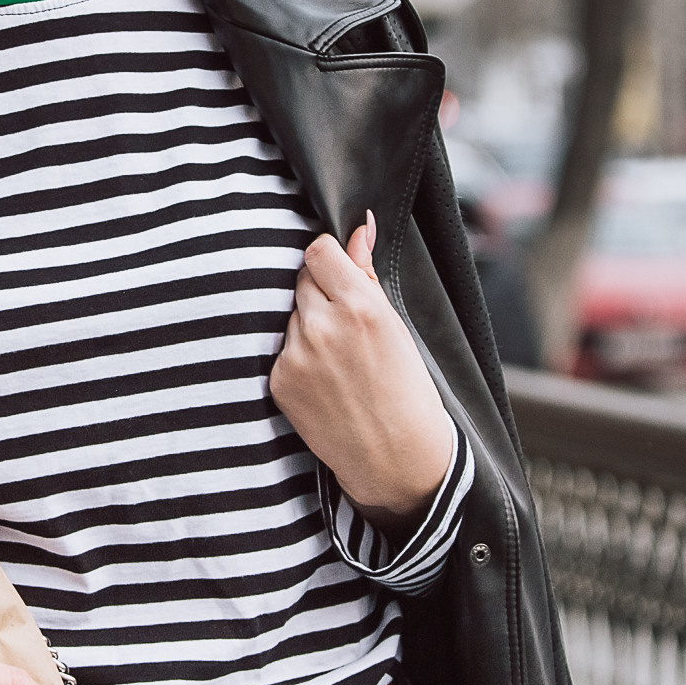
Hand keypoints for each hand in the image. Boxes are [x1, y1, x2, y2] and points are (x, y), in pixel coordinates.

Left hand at [269, 215, 456, 525]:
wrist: (395, 457)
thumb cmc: (406, 391)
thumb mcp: (397, 326)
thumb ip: (367, 273)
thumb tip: (359, 227)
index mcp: (360, 307)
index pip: (318, 250)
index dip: (329, 258)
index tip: (339, 271)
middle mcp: (323, 327)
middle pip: (302, 278)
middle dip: (320, 291)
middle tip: (345, 322)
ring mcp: (296, 355)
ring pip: (291, 314)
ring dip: (308, 324)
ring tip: (338, 357)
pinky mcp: (279, 380)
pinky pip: (281, 348)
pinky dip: (298, 355)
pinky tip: (324, 379)